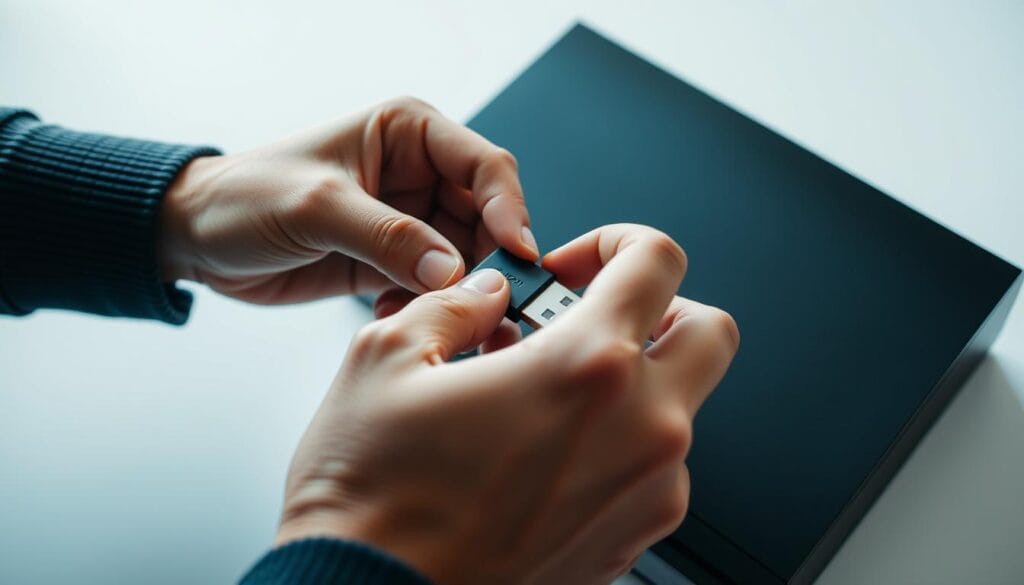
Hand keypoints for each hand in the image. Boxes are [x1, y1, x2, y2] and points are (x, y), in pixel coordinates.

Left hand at [159, 97, 536, 302]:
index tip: (518, 254)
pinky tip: (397, 314)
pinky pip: (435, 287)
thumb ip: (388, 237)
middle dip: (490, 260)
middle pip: (487, 218)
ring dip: (459, 291)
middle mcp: (419, 174)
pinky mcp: (393, 261)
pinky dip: (428, 306)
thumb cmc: (244, 196)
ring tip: (440, 316)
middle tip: (488, 301)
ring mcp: (410, 221)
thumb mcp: (317, 206)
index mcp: (408, 133)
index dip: (509, 209)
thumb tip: (453, 272)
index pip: (485, 166)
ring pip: (467, 259)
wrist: (194, 236)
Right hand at [275, 224, 738, 583]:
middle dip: (661, 312)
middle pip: (709, 334)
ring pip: (679, 409)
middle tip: (598, 321)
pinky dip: (614, 448)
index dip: (620, 243)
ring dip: (628, 388)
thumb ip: (455, 304)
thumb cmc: (372, 498)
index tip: (579, 266)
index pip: (659, 262)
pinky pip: (652, 472)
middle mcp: (640, 431)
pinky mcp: (632, 542)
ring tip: (543, 402)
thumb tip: (488, 296)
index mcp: (587, 367)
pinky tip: (542, 458)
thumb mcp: (386, 359)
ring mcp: (646, 495)